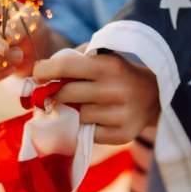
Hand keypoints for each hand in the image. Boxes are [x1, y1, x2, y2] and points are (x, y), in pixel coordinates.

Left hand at [33, 51, 159, 144]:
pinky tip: (94, 119)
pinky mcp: (122, 134)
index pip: (66, 66)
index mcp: (108, 65)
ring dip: (73, 112)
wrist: (154, 96)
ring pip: (76, 116)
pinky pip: (88, 134)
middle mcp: (115, 89)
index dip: (44, 71)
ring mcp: (120, 114)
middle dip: (56, 95)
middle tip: (56, 94)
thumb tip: (39, 73)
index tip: (37, 76)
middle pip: (66, 94)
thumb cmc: (117, 74)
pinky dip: (85, 127)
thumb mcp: (101, 57)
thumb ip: (72, 60)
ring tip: (81, 106)